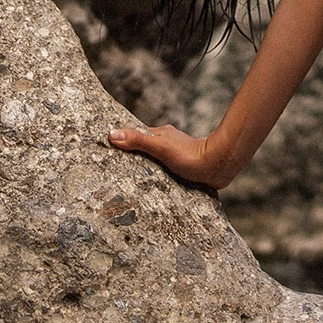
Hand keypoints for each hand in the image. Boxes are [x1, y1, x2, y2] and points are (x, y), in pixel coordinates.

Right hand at [105, 123, 235, 188]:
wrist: (218, 167)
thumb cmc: (190, 155)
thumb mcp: (160, 148)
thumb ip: (138, 141)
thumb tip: (111, 134)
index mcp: (160, 134)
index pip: (134, 136)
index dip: (120, 141)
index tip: (103, 147)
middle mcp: (166, 143)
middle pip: (143, 148)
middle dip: (129, 156)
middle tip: (109, 169)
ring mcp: (174, 156)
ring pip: (153, 161)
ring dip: (142, 169)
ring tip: (124, 182)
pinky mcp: (181, 169)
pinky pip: (163, 172)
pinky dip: (154, 177)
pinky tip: (149, 188)